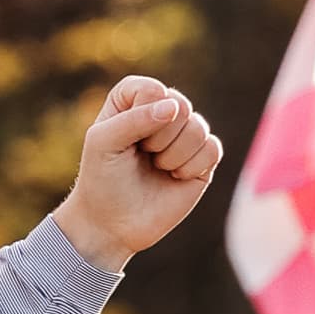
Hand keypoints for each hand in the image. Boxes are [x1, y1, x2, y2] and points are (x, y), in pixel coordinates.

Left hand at [50, 74, 220, 275]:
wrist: (113, 224)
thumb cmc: (102, 179)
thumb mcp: (103, 142)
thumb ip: (134, 119)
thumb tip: (175, 107)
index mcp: (134, 98)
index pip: (152, 89)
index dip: (140, 116)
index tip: (124, 139)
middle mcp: (162, 111)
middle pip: (180, 105)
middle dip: (159, 138)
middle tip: (142, 155)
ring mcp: (184, 135)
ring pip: (198, 127)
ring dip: (174, 155)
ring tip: (158, 168)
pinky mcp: (202, 159)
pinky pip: (212, 149)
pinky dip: (191, 167)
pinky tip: (174, 177)